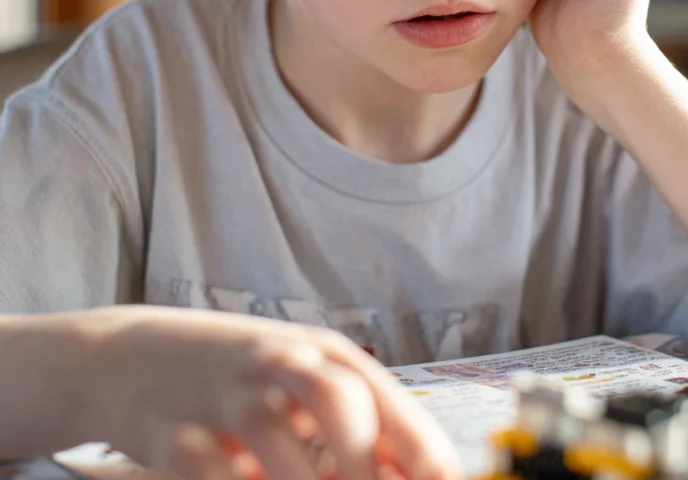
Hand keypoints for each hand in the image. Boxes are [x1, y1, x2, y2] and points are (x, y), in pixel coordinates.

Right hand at [67, 306, 461, 479]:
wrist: (129, 357)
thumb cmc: (237, 380)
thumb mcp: (299, 385)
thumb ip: (356, 428)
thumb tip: (413, 476)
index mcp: (321, 355)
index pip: (386, 399)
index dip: (423, 454)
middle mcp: (278, 364)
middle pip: (340, 405)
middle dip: (366, 468)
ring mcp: (225, 397)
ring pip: (277, 441)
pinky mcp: (172, 437)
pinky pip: (214, 476)